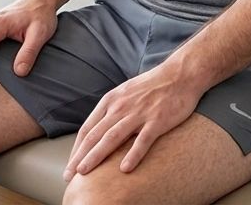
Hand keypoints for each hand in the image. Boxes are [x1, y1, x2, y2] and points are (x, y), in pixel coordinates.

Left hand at [63, 64, 201, 179]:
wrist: (181, 74)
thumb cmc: (153, 85)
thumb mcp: (126, 92)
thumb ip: (112, 109)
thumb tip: (97, 131)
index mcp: (112, 100)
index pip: (88, 128)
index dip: (77, 148)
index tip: (70, 165)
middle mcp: (122, 106)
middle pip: (96, 135)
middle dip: (80, 157)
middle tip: (69, 176)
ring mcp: (139, 113)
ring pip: (112, 137)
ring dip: (96, 156)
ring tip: (84, 172)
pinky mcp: (158, 119)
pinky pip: (143, 140)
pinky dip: (133, 154)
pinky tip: (124, 169)